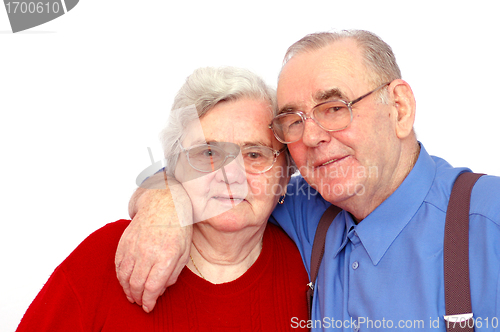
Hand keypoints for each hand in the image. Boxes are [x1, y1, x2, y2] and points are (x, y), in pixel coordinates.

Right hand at [115, 174, 192, 312]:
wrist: (164, 202)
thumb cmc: (178, 227)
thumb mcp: (184, 251)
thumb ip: (173, 273)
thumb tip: (160, 289)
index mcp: (166, 255)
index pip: (152, 287)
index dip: (149, 301)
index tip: (149, 307)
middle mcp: (148, 252)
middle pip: (137, 285)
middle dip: (138, 298)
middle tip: (141, 303)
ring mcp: (134, 246)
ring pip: (124, 277)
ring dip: (127, 290)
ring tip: (132, 296)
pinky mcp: (124, 241)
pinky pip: (118, 264)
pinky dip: (120, 277)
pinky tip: (126, 281)